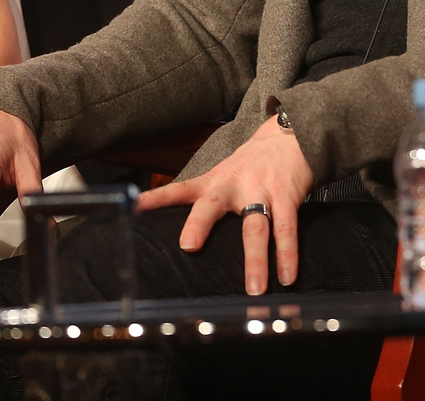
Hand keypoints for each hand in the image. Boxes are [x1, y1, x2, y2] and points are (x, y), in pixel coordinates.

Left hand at [136, 113, 313, 294]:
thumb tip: (186, 238)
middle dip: (200, 224)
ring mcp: (261, 191)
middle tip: (188, 246)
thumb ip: (207, 200)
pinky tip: (286, 276)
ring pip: (255, 227)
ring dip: (255, 259)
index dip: (157, 199)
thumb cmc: (252, 163)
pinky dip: (287, 254)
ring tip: (253, 289)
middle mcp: (233, 186)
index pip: (179, 190)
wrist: (290, 135)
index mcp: (214, 182)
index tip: (134, 207)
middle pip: (213, 205)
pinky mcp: (286, 196)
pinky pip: (286, 228)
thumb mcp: (224, 174)